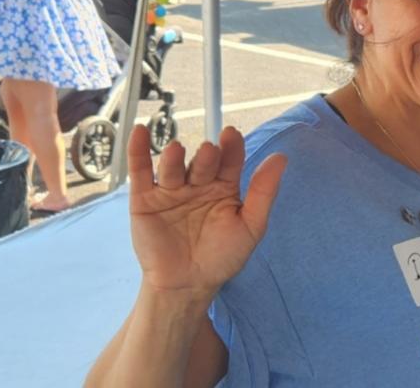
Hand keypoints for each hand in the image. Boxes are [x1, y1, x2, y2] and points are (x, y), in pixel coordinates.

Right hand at [127, 125, 287, 297]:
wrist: (188, 285)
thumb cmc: (223, 257)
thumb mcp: (251, 226)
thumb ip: (264, 192)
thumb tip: (281, 157)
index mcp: (224, 186)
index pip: (230, 161)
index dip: (231, 148)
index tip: (232, 135)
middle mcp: (198, 184)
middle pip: (202, 163)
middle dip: (206, 157)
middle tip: (209, 151)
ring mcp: (171, 190)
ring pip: (172, 167)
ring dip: (174, 157)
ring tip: (177, 149)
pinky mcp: (145, 199)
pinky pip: (141, 172)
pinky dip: (138, 152)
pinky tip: (140, 132)